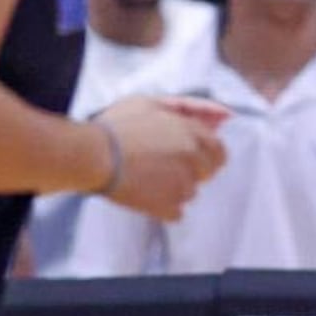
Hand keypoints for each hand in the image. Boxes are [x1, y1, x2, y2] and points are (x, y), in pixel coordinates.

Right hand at [94, 94, 227, 219]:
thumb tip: (222, 115)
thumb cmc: (118, 126)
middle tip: (167, 165)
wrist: (93, 155)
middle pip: (209, 172)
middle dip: (194, 169)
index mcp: (191, 132)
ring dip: (177, 187)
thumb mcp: (152, 103)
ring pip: (191, 192)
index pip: (218, 149)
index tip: (190, 155)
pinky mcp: (166, 206)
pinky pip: (177, 212)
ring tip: (151, 177)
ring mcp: (181, 184)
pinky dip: (165, 206)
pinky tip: (148, 194)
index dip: (205, 153)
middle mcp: (192, 158)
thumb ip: (188, 107)